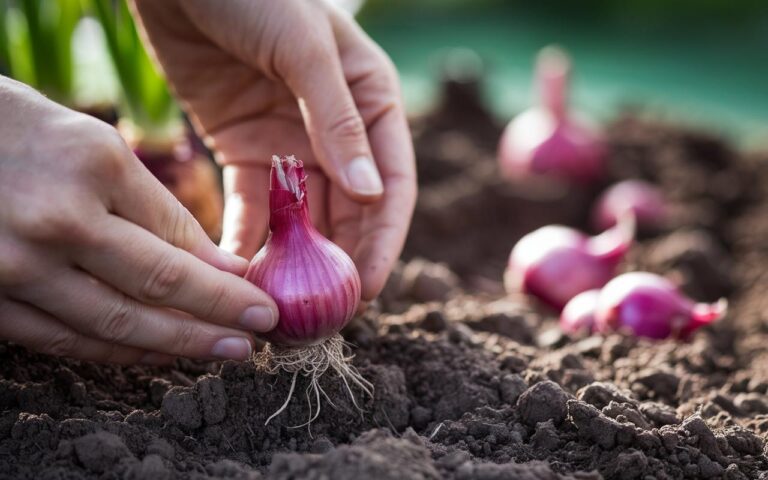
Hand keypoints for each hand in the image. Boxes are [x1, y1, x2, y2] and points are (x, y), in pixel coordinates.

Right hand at [0, 78, 277, 363]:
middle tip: (260, 333)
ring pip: (115, 324)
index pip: (180, 238)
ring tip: (222, 350)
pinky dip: (117, 352)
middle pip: (159, 287)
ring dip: (177, 344)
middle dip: (220, 316)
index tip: (260, 298)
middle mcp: (59, 220)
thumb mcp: (91, 145)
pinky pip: (64, 340)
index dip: (227, 277)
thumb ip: (152, 207)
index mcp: (95, 168)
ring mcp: (18, 266)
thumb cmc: (16, 130)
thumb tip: (215, 263)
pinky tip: (154, 354)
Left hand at [132, 0, 416, 299]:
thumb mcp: (304, 49)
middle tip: (323, 314)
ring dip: (294, 261)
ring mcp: (291, 144)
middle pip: (348, 211)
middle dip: (339, 263)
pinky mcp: (246, 151)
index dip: (383, 240)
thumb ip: (338, 120)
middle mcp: (339, 131)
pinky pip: (255, 207)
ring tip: (278, 304)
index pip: (391, 183)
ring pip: (302, 217)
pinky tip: (238, 274)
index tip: (368, 288)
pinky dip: (250, 240)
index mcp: (372, 102)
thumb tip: (371, 195)